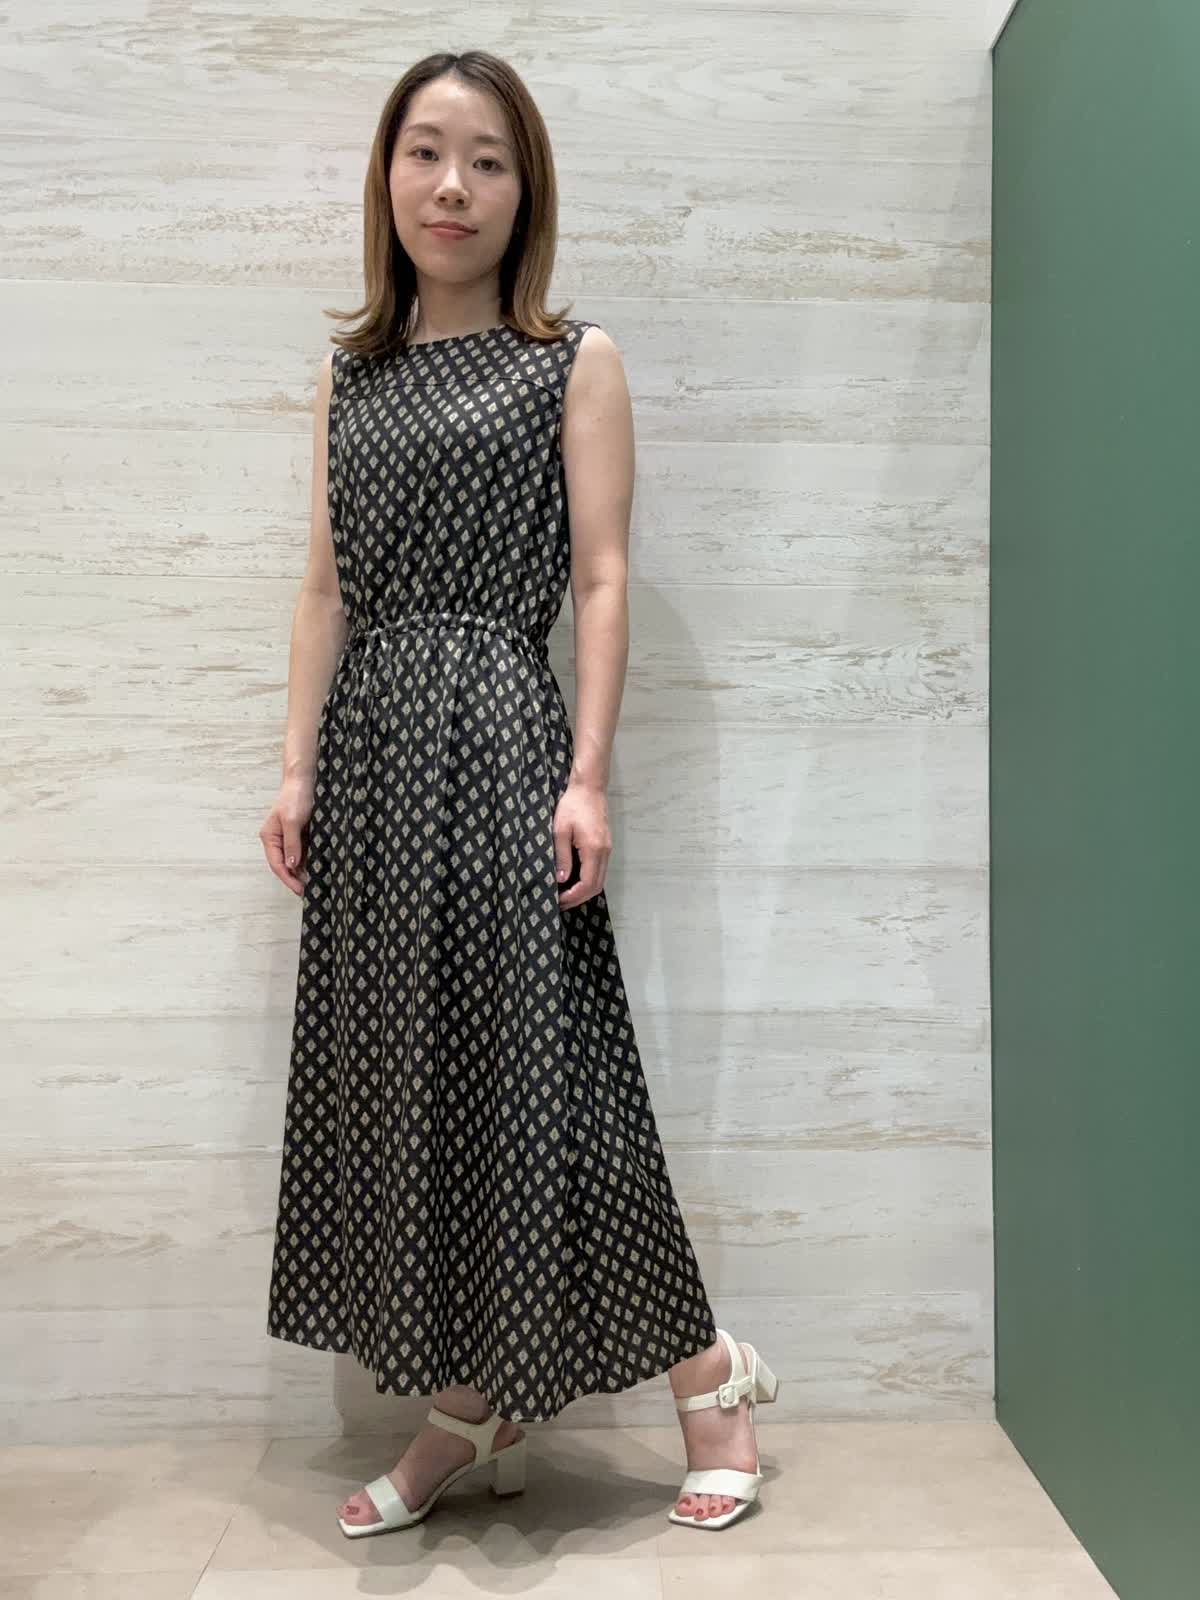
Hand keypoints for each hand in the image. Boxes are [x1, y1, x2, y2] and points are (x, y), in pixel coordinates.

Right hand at [260, 776, 314, 896]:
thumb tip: (291, 866)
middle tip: (310, 891)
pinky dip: (311, 861)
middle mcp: (278, 840)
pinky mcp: (303, 835)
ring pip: (296, 861)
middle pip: (286, 865)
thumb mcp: (292, 821)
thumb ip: (292, 844)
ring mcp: (291, 838)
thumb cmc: (295, 797)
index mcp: (270, 838)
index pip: (277, 865)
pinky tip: (320, 869)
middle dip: (296, 879)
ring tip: (316, 884)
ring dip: (304, 872)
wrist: (306, 780)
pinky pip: (306, 852)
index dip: (288, 879)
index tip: (300, 890)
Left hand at [552, 781, 610, 908]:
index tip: (558, 901)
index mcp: (594, 849)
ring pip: (599, 880)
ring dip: (583, 891)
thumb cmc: (572, 806)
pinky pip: (599, 871)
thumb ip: (562, 856)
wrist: (589, 789)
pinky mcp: (605, 846)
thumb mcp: (560, 830)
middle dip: (579, 899)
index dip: (573, 896)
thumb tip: (561, 879)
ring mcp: (607, 850)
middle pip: (596, 887)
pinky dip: (588, 881)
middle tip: (560, 904)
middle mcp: (604, 852)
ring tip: (565, 895)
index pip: (587, 884)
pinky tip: (573, 881)